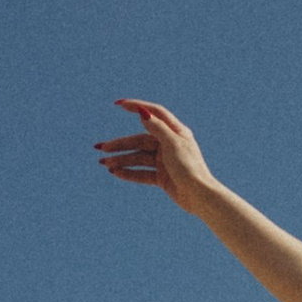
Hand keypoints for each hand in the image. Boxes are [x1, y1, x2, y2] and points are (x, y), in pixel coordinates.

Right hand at [97, 96, 219, 205]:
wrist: (200, 196)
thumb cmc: (190, 168)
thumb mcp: (173, 144)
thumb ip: (157, 128)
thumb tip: (142, 112)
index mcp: (176, 132)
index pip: (154, 113)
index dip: (137, 106)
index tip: (119, 104)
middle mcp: (169, 144)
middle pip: (140, 140)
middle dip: (120, 144)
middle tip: (101, 148)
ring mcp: (165, 161)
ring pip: (138, 158)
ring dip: (121, 160)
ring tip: (104, 164)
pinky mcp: (162, 177)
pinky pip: (142, 173)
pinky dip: (129, 173)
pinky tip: (115, 173)